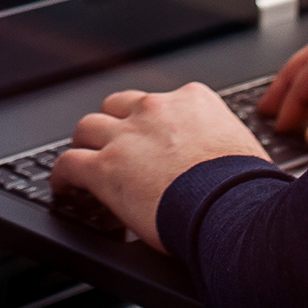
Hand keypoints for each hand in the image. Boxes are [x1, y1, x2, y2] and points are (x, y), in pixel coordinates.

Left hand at [51, 84, 269, 252]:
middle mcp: (155, 110)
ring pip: (88, 127)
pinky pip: (68, 163)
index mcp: (192, 100)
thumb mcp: (242, 146)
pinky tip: (64, 186)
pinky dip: (62, 175)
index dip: (151, 121)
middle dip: (113, 123)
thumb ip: (222, 142)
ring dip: (85, 143)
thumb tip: (226, 160)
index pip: (160, 101)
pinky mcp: (105, 168)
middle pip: (118, 106)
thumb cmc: (245, 186)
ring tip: (83, 158)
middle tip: (112, 143)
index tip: (150, 137)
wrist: (230, 206)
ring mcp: (126, 137)